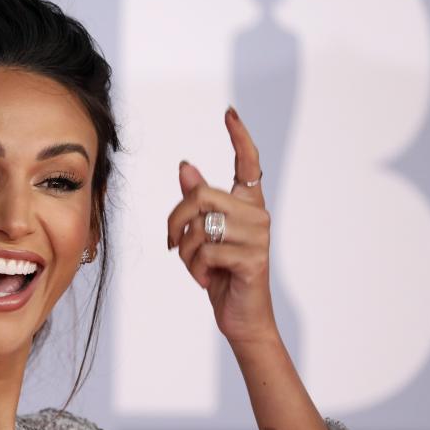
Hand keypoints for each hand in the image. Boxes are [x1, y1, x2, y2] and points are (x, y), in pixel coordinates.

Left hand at [166, 107, 278, 344]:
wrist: (242, 317)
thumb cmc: (223, 274)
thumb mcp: (205, 236)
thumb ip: (198, 202)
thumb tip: (186, 166)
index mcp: (248, 206)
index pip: (249, 164)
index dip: (239, 137)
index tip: (230, 113)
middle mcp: (257, 216)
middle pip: (200, 196)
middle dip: (175, 220)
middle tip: (172, 243)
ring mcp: (257, 237)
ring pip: (198, 226)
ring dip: (185, 251)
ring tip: (195, 267)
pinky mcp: (252, 258)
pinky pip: (205, 252)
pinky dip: (195, 269)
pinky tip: (207, 279)